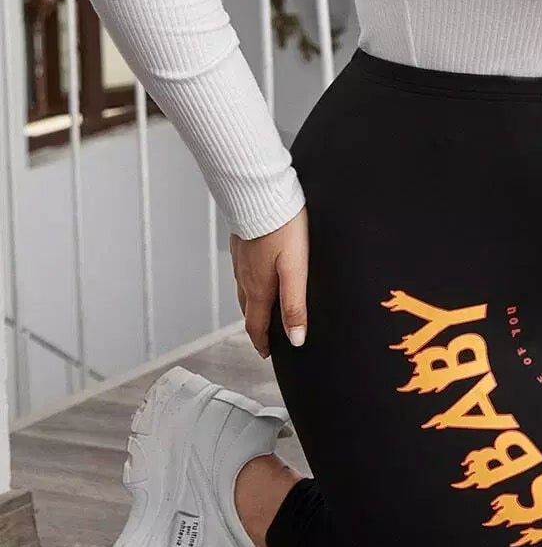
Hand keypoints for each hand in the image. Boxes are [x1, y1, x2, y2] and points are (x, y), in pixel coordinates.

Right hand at [230, 207, 308, 357]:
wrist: (261, 192)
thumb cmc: (283, 227)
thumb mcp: (295, 270)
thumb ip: (294, 304)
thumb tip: (295, 338)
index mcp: (258, 287)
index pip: (255, 324)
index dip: (261, 342)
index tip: (266, 353)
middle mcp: (245, 276)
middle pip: (248, 309)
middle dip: (257, 326)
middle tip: (266, 336)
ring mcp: (241, 260)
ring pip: (244, 290)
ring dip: (253, 305)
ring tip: (264, 310)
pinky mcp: (242, 243)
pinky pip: (243, 271)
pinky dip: (250, 283)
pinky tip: (259, 275)